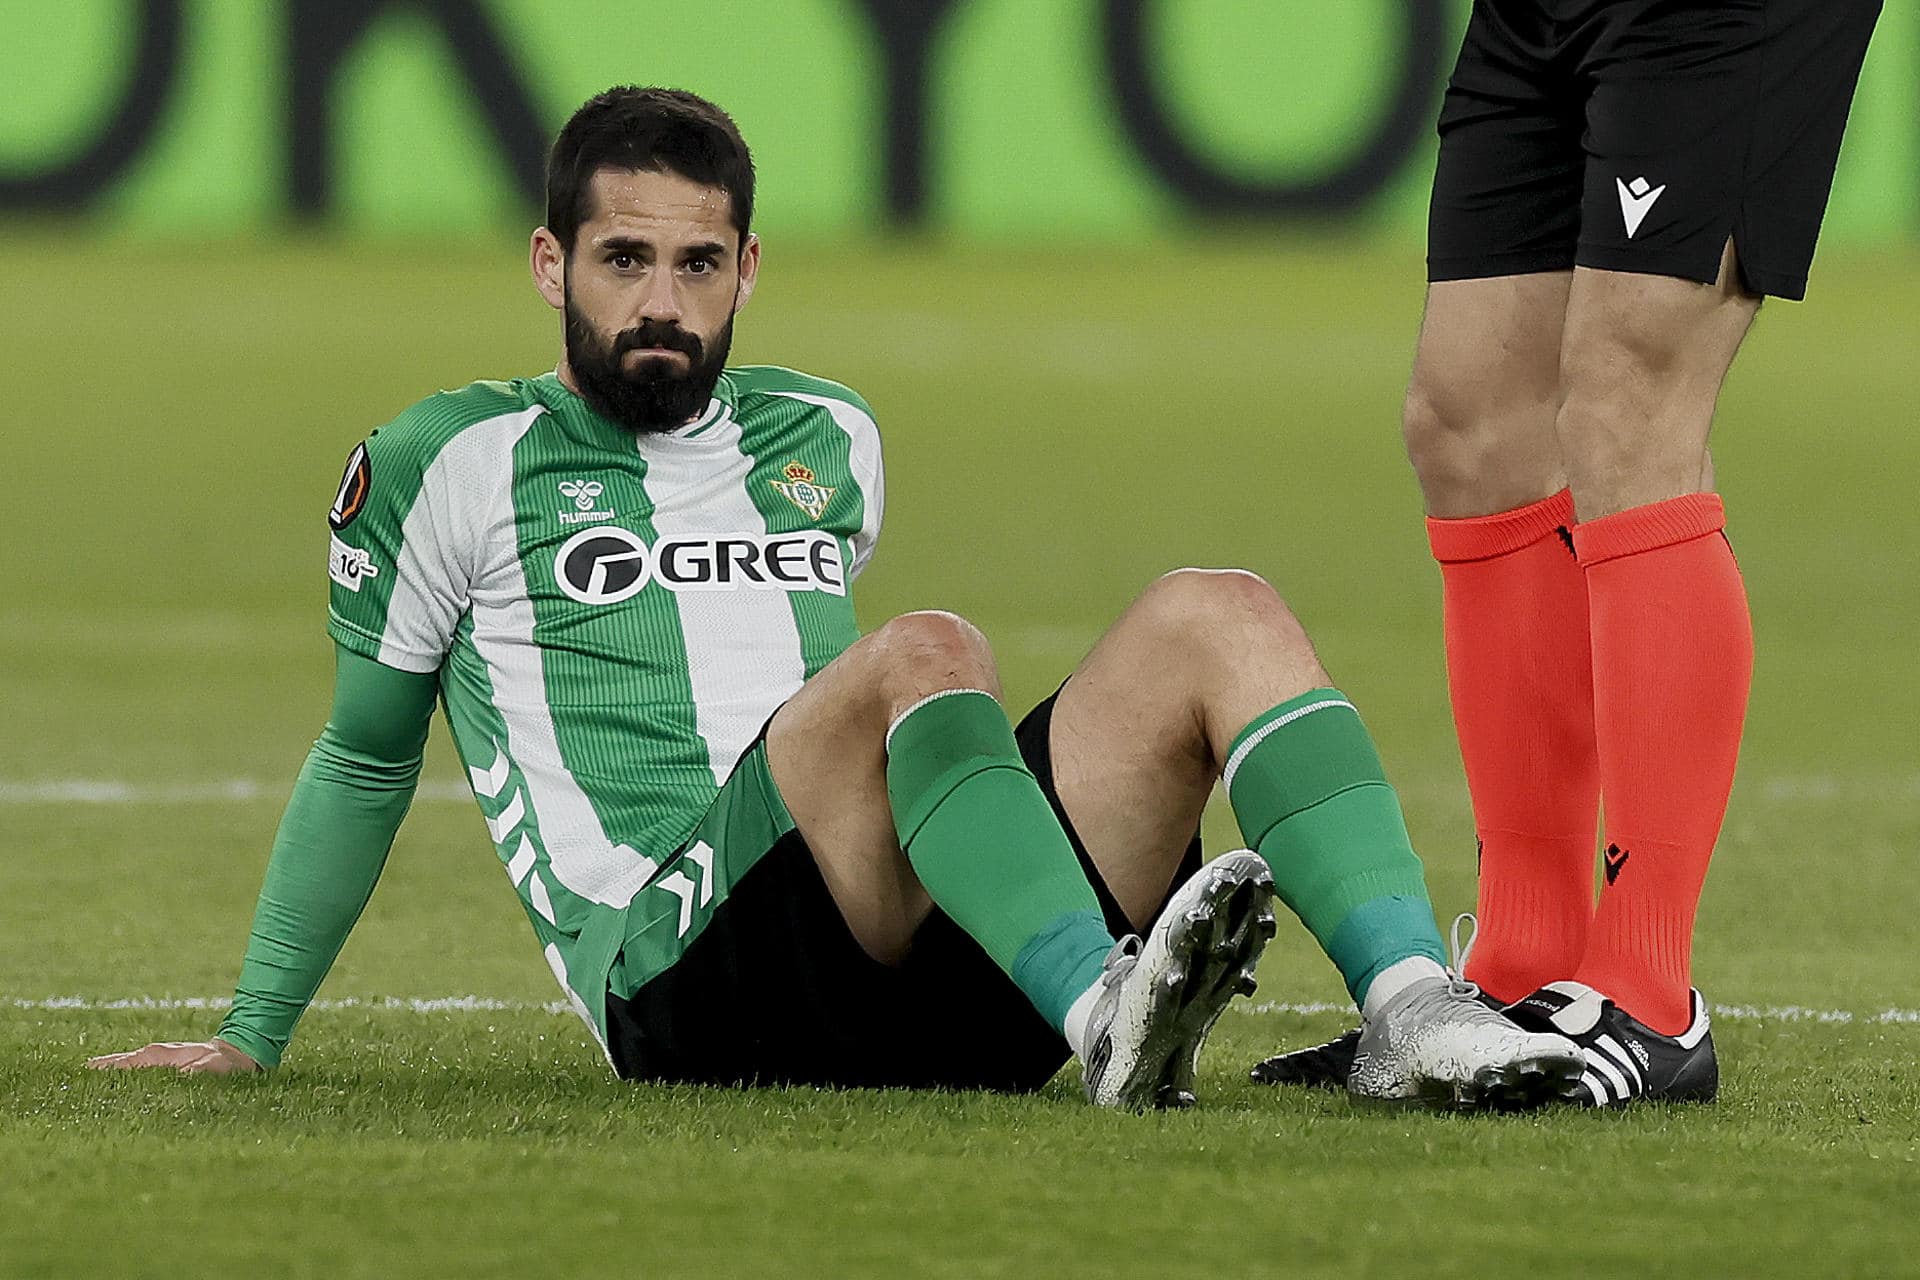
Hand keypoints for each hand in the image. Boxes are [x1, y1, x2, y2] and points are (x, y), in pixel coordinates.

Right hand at [86, 1038, 261, 1073]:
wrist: (235, 1055)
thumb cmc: (224, 1063)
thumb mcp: (213, 1068)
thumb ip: (198, 1071)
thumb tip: (184, 1075)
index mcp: (159, 1056)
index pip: (123, 1064)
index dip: (104, 1070)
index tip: (81, 1075)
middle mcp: (152, 1056)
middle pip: (116, 1066)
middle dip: (96, 1075)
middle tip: (72, 1086)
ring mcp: (155, 1062)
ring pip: (123, 1069)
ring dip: (105, 1078)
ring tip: (82, 1090)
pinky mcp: (159, 1068)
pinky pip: (133, 1074)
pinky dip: (119, 1079)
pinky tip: (108, 1092)